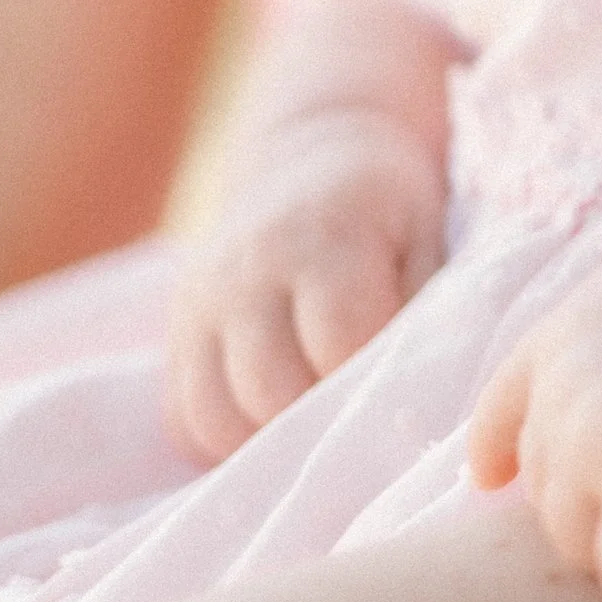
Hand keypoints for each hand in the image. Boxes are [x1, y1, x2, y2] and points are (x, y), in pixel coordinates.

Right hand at [167, 110, 447, 462]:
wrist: (307, 160)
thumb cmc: (385, 210)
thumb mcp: (425, 238)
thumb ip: (424, 310)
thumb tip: (417, 391)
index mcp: (321, 241)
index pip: (339, 345)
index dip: (372, 382)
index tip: (398, 389)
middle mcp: (245, 273)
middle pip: (269, 392)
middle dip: (319, 423)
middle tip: (356, 419)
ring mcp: (199, 303)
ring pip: (214, 417)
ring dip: (267, 441)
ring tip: (313, 429)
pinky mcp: (176, 331)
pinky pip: (183, 418)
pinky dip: (223, 440)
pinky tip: (270, 423)